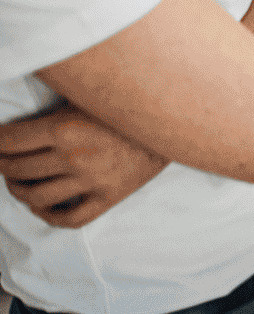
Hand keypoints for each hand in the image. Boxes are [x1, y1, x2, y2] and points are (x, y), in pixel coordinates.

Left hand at [0, 103, 168, 227]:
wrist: (175, 118)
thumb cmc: (127, 102)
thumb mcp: (87, 95)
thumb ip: (54, 104)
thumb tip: (24, 106)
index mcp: (64, 127)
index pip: (8, 141)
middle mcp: (73, 157)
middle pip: (16, 170)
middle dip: (1, 165)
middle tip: (1, 161)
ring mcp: (91, 180)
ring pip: (36, 197)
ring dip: (18, 191)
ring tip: (17, 183)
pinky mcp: (109, 197)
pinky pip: (69, 218)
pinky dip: (48, 216)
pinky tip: (42, 206)